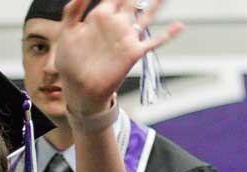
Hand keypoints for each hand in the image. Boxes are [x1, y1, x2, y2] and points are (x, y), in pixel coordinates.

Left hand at [53, 0, 182, 126]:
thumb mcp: (67, 31)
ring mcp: (127, 37)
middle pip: (132, 0)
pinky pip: (154, 41)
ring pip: (147, 15)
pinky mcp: (134, 52)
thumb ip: (73, 9)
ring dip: (157, 4)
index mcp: (100, 16)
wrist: (79, 88)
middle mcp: (117, 24)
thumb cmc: (70, 61)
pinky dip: (168, 34)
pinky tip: (179, 26)